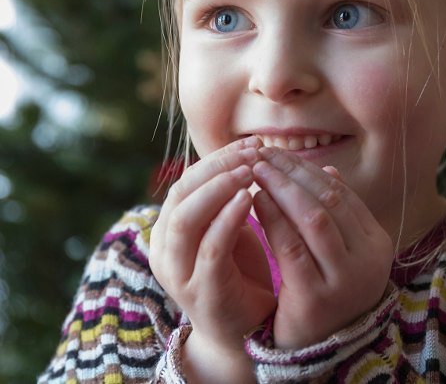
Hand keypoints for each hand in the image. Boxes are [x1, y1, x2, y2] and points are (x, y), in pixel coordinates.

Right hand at [150, 137, 274, 378]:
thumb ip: (230, 197)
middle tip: (253, 151)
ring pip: (186, 219)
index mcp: (170, 229)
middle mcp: (166, 249)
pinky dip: (227, 220)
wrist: (244, 329)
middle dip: (217, 168)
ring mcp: (179, 272)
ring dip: (219, 189)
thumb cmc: (241, 272)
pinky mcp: (200, 290)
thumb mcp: (231, 228)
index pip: (186, 182)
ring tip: (250, 170)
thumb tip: (252, 151)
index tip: (252, 143)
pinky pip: (210, 249)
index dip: (216, 159)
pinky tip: (249, 199)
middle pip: (181, 195)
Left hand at [250, 147, 393, 348]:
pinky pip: (291, 248)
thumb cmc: (326, 293)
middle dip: (294, 173)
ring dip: (283, 190)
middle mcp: (368, 261)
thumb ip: (335, 216)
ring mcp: (344, 280)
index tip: (280, 154)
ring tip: (257, 171)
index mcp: (377, 245)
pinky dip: (273, 219)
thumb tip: (326, 170)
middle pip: (330, 201)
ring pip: (314, 219)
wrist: (320, 351)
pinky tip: (254, 202)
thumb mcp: (340, 254)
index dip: (309, 170)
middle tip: (264, 155)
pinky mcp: (315, 297)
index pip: (343, 195)